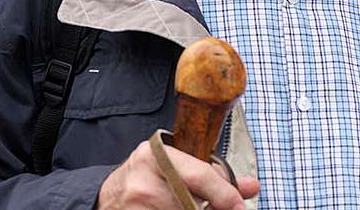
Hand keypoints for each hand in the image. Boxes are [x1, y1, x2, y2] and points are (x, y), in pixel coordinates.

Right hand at [97, 139, 259, 208]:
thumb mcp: (178, 165)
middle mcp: (144, 179)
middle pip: (192, 203)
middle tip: (221, 209)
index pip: (200, 176)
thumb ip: (216, 175)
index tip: (240, 206)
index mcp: (158, 155)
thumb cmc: (149, 176)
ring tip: (190, 207)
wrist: (107, 194)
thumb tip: (252, 187)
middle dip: (212, 209)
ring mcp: (135, 205)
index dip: (226, 195)